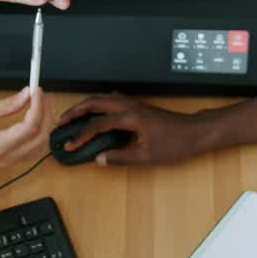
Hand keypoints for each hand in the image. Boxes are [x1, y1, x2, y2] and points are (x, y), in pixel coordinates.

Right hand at [0, 87, 49, 165]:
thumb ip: (8, 104)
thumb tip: (27, 95)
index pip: (30, 127)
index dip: (38, 107)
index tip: (37, 91)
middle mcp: (7, 158)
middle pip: (40, 137)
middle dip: (45, 114)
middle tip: (40, 96)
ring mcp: (9, 162)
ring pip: (40, 146)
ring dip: (44, 125)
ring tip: (38, 105)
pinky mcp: (9, 161)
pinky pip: (32, 150)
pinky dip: (38, 135)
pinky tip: (34, 120)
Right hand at [56, 94, 201, 165]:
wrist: (195, 132)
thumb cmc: (177, 142)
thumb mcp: (147, 156)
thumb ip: (121, 158)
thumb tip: (101, 159)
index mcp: (130, 118)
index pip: (97, 125)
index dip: (80, 135)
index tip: (70, 145)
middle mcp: (130, 107)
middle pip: (94, 103)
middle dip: (75, 111)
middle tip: (61, 121)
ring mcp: (134, 104)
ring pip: (102, 98)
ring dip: (85, 105)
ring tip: (73, 115)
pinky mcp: (138, 106)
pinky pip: (112, 99)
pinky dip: (98, 103)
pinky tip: (96, 111)